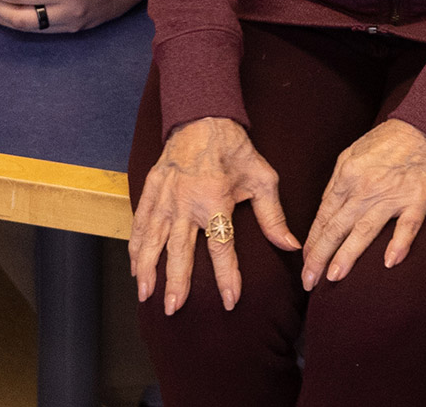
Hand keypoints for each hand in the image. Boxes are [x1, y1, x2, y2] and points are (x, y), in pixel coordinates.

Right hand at [129, 117, 296, 315]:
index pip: (222, 248)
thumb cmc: (235, 149)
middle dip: (176, 282)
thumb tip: (291, 246)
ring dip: (149, 268)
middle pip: (180, 250)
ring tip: (145, 295)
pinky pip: (140, 222)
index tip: (230, 301)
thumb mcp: (262, 178)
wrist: (202, 117)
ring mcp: (165, 197)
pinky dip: (135, 246)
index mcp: (215, 200)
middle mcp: (186, 202)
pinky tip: (134, 267)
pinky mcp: (151, 190)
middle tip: (173, 308)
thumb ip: (273, 216)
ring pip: (153, 239)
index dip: (228, 277)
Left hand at [302, 119, 425, 287]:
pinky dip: (399, 244)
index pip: (324, 216)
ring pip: (364, 230)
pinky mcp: (418, 201)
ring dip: (347, 255)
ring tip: (333, 278)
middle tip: (308, 281)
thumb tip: (327, 209)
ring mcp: (392, 196)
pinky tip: (390, 263)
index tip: (304, 262)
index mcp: (347, 176)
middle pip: (337, 227)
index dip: (312, 242)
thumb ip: (339, 183)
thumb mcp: (353, 153)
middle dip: (319, 257)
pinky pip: (407, 226)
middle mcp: (365, 188)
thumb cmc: (389, 141)